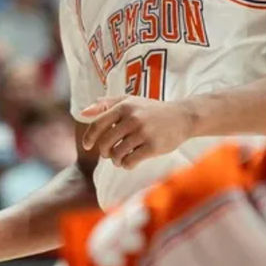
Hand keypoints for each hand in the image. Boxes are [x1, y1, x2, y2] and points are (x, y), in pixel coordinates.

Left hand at [80, 96, 198, 167]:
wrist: (182, 117)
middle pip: (106, 143)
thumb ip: (105, 105)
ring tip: (120, 159)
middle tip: (109, 154)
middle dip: (104, 152)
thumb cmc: (151, 110)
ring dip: (116, 160)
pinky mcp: (153, 146)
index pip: (98, 124)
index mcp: (124, 106)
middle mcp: (132, 118)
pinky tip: (130, 161)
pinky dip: (126, 165)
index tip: (88, 146)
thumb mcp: (129, 101)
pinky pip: (130, 161)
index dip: (89, 138)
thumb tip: (83, 112)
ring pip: (117, 154)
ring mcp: (144, 133)